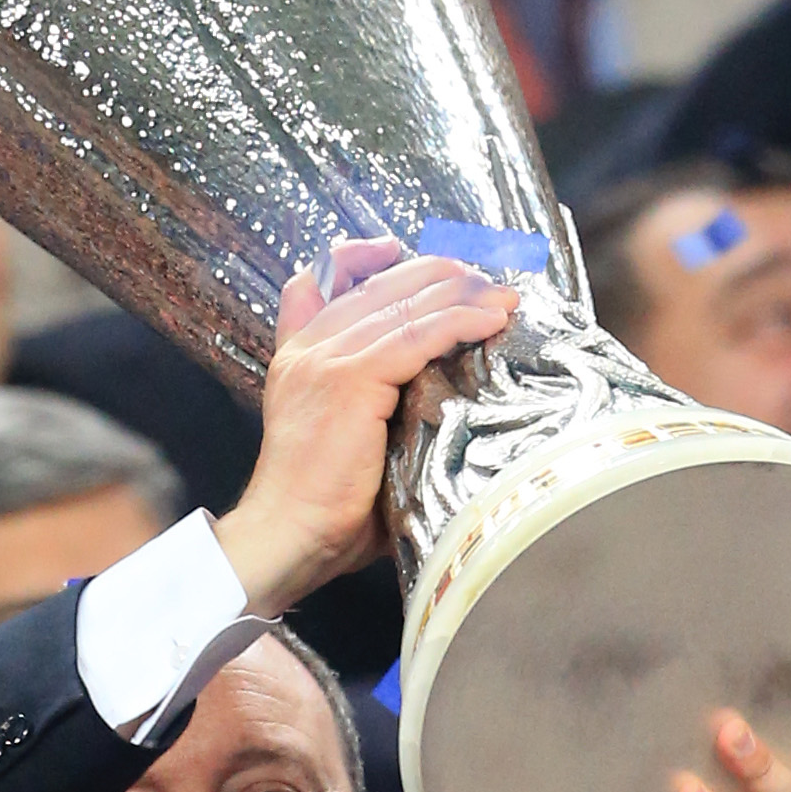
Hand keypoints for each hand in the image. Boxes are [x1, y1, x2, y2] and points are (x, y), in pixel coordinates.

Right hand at [210, 240, 517, 616]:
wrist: (287, 537)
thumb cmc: (324, 514)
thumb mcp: (350, 449)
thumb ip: (380, 414)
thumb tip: (444, 413)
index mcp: (296, 359)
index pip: (316, 281)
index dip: (359, 257)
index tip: (402, 254)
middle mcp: (307, 350)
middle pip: (377, 285)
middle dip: (439, 276)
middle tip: (486, 283)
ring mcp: (325, 360)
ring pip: (404, 304)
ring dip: (463, 295)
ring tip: (503, 299)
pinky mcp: (349, 379)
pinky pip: (417, 334)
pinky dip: (460, 321)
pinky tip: (492, 320)